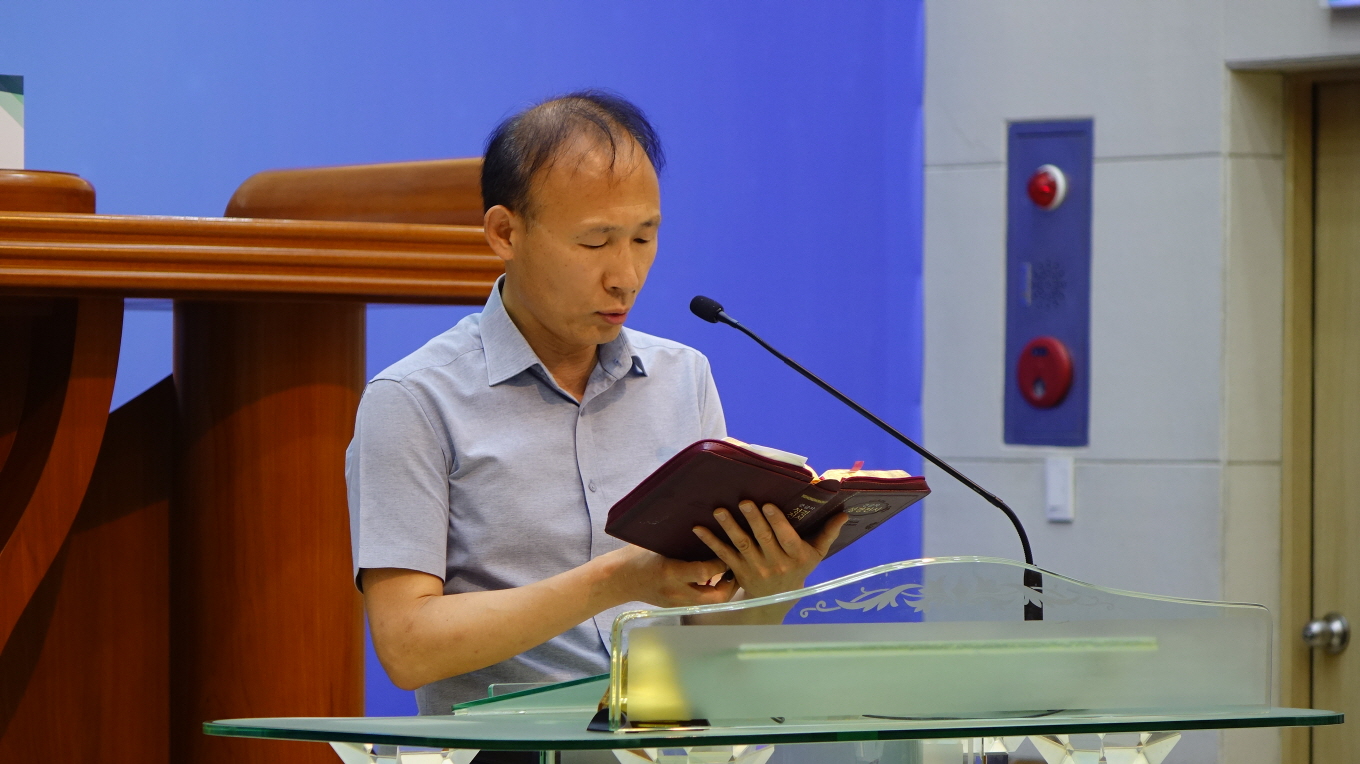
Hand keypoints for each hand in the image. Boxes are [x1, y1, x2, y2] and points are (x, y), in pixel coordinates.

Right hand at [598, 545, 735, 608]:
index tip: (728, 549)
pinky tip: (712, 579)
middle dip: (731, 585)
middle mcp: (676, 591)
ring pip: (711, 602)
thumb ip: (680, 540)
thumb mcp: (657, 543)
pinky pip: (700, 602)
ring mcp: (676, 602)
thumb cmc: (635, 556)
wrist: (617, 580)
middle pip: (716, 596)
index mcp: (671, 572)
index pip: (706, 571)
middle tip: (736, 569)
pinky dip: (709, 591)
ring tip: (729, 574)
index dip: (722, 562)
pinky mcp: (675, 606)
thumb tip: (703, 524)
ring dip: (722, 589)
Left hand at [693, 500, 848, 600]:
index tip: (768, 505)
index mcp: (796, 557)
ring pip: (742, 545)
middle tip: (744, 501)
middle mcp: (775, 563)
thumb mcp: (815, 554)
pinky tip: (698, 528)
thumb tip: (844, 512)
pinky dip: (710, 542)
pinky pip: (723, 555)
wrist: (776, 600)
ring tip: (719, 511)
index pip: (787, 539)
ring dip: (729, 527)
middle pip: (763, 539)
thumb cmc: (798, 569)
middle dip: (753, 520)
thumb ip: (828, 533)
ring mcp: (755, 568)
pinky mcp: (738, 571)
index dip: (777, 523)